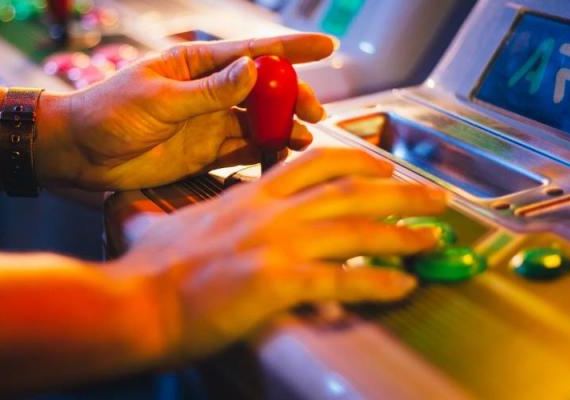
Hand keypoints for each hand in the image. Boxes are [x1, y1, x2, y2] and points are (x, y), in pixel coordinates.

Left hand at [34, 34, 333, 190]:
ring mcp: (207, 123)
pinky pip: (243, 150)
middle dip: (293, 97)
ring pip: (257, 122)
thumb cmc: (107, 113)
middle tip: (315, 111)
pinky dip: (264, 153)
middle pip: (263, 90)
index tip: (327, 47)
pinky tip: (282, 156)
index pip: (251, 52)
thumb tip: (253, 70)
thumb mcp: (158, 99)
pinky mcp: (203, 153)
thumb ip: (208, 91)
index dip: (291, 50)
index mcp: (194, 65)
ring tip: (304, 138)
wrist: (77, 154)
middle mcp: (207, 92)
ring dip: (282, 128)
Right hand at [112, 148, 447, 362]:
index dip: (358, 160)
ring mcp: (275, 245)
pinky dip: (378, 282)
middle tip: (435, 198)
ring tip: (432, 239)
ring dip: (402, 232)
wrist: (135, 304)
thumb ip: (164, 213)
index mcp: (248, 196)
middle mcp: (269, 213)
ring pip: (355, 227)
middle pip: (350, 189)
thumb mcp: (156, 226)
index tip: (383, 166)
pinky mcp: (277, 283)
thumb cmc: (146, 272)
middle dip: (400, 191)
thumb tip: (141, 210)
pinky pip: (342, 279)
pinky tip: (402, 286)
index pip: (314, 162)